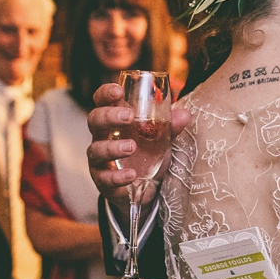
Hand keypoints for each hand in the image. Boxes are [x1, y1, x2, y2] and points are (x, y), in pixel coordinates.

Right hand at [87, 82, 190, 210]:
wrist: (145, 187)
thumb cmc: (147, 153)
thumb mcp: (161, 138)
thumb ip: (170, 126)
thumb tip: (184, 114)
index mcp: (114, 121)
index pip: (102, 101)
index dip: (106, 93)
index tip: (118, 91)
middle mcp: (102, 137)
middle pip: (95, 120)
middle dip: (109, 116)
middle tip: (128, 117)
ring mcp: (100, 160)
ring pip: (96, 149)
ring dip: (112, 147)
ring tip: (132, 147)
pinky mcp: (104, 181)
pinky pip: (105, 178)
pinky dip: (117, 176)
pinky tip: (132, 174)